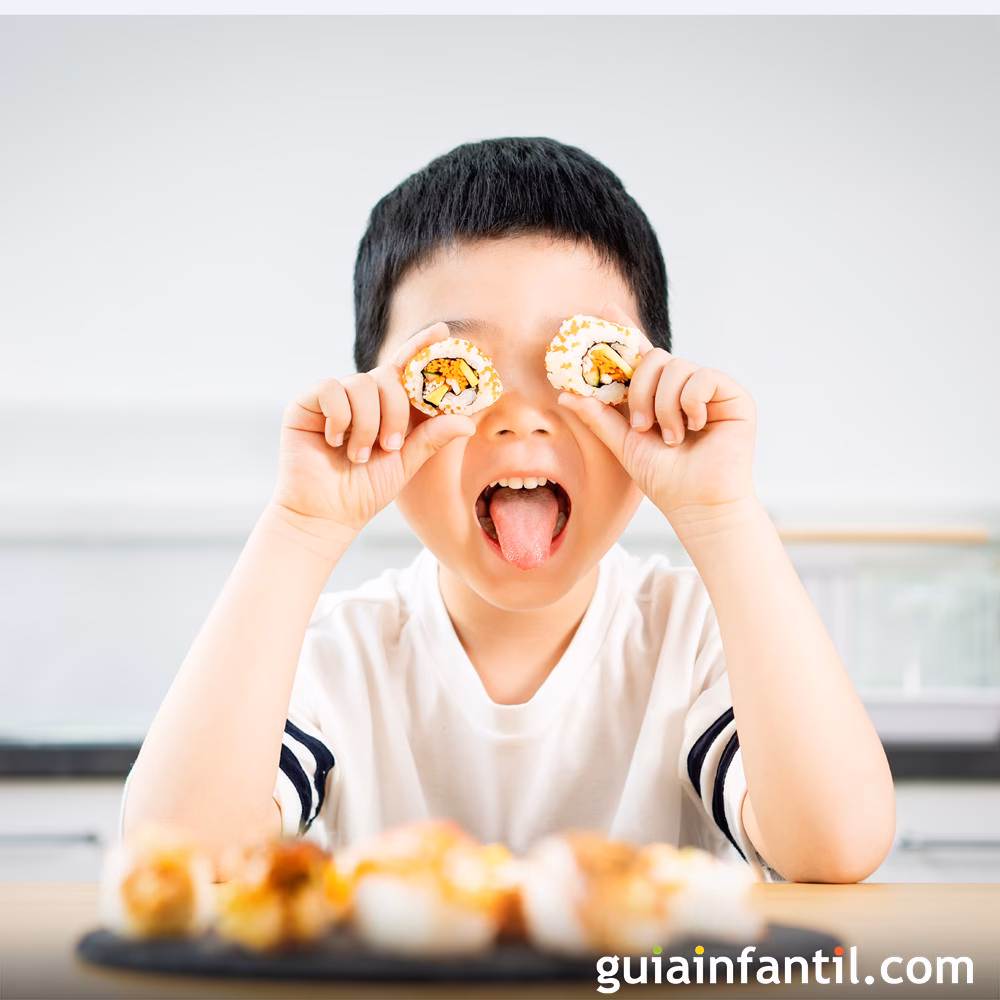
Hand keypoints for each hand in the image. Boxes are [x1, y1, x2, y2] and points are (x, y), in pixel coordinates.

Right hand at [271, 322, 474, 537]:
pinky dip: (339, 417)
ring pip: (361, 383)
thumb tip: (468, 421)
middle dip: (395, 412)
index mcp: (388, 407)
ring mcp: (333, 398)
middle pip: (388, 376)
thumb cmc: (364, 490)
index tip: (443, 332)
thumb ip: (432, 437)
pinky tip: (333, 441)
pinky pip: (331, 389)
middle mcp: (361, 397)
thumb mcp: (406, 463)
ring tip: (359, 455)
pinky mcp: (306, 403)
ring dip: (367, 424)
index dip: (423, 347)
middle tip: (389, 446)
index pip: (406, 368)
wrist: (327, 514)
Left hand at [557, 306, 756, 527]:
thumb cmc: (665, 479)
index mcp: (659, 395)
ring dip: (665, 406)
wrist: (696, 504)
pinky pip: (703, 376)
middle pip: (656, 358)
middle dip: (640, 390)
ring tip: (671, 436)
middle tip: (641, 425)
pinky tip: (695, 426)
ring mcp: (710, 390)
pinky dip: (690, 402)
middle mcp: (684, 387)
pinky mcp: (733, 396)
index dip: (625, 332)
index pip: (641, 355)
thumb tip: (565, 394)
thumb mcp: (623, 444)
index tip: (604, 310)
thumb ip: (598, 417)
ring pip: (677, 366)